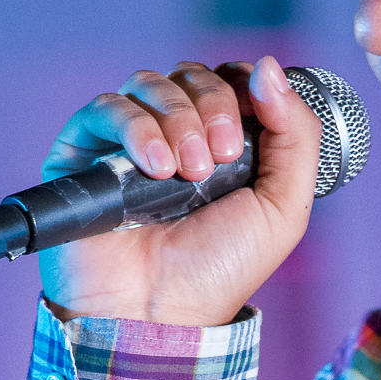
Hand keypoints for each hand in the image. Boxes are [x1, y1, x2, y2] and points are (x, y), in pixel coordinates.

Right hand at [37, 53, 320, 326]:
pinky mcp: (84, 150)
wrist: (159, 312)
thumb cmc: (218, 271)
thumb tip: (271, 67)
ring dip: (178, 120)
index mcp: (223, 143)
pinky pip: (107, 106)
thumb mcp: (283, 206)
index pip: (230, 80)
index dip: (242, 90)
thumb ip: (297, 135)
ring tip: (188, 173)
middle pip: (192, 75)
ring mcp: (127, 141)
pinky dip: (138, 128)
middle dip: (213, 107)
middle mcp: (174, 136)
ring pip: (150, 83)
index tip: (247, 136)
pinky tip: (157, 169)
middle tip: (219, 160)